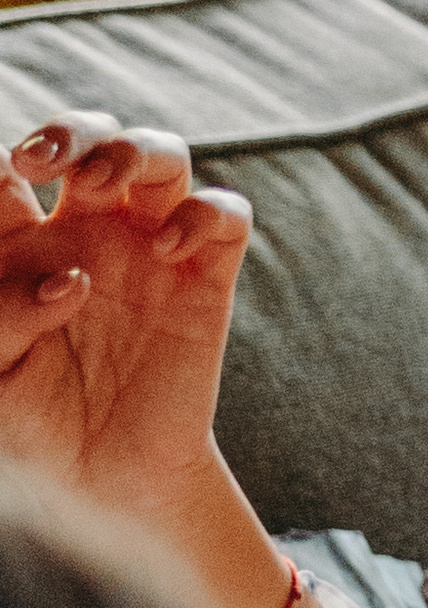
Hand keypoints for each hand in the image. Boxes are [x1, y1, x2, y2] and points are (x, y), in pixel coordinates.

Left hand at [0, 118, 251, 522]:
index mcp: (23, 240)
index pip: (11, 170)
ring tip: (102, 182)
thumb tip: (68, 279)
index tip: (4, 183)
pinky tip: (166, 247)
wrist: (109, 478)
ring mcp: (151, 247)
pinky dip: (202, 212)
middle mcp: (89, 230)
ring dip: (132, 148)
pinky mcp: (206, 276)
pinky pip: (225, 212)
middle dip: (70, 130)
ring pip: (159, 154)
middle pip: (89, 137)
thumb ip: (5, 313)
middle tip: (45, 162)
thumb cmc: (37, 421)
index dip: (5, 162)